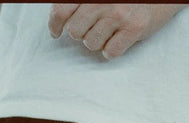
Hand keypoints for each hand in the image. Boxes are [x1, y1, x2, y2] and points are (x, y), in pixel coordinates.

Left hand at [48, 4, 187, 59]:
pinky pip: (111, 52)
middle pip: (75, 31)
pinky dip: (111, 51)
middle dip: (80, 34)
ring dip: (96, 42)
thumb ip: (82, 2)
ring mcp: (119, 15)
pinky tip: (116, 41)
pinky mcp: (134, 29)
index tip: (56, 32)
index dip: (55, 25)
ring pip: (91, 44)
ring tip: (107, 33)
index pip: (62, 10)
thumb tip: (60, 19)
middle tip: (90, 30)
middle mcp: (102, 1)